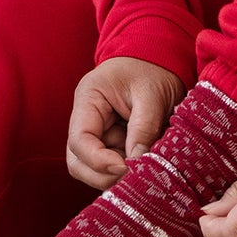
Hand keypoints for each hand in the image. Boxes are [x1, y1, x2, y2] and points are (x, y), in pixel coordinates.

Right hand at [66, 56, 186, 188]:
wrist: (158, 60)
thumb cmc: (152, 71)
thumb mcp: (152, 95)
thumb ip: (143, 128)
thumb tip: (136, 162)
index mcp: (89, 99)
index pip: (80, 140)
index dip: (99, 161)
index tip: (125, 168)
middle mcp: (85, 120)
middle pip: (78, 161)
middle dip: (103, 175)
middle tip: (134, 176)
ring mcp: (97, 134)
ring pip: (92, 170)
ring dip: (115, 175)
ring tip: (142, 165)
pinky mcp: (110, 144)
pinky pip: (110, 168)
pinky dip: (125, 172)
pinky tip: (144, 163)